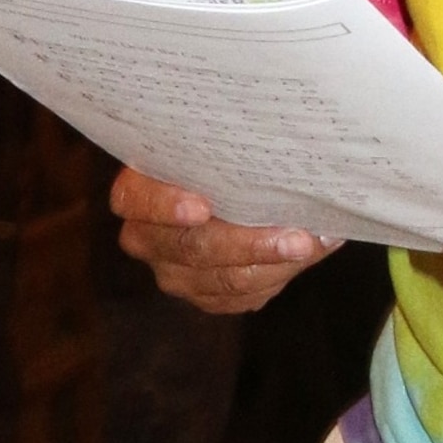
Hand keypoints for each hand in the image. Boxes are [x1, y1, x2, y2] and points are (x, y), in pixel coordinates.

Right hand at [111, 168, 338, 313]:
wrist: (235, 186)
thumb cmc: (227, 156)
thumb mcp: (224, 144)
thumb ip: (242, 153)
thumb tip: (299, 168)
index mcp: (137, 188)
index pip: (132, 200)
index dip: (164, 205)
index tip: (204, 207)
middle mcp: (145, 235)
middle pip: (188, 247)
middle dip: (248, 244)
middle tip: (297, 238)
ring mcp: (170, 270)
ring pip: (220, 279)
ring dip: (271, 265)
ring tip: (310, 245)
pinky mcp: (199, 294)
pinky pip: (235, 298)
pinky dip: (271, 279)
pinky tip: (296, 260)